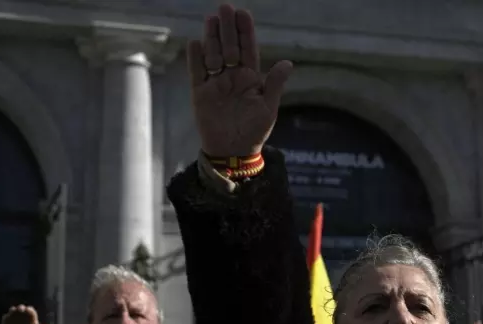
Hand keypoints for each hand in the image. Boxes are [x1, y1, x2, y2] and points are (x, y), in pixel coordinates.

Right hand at [0, 305, 47, 323]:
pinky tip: (5, 318)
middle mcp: (22, 315)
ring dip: (12, 310)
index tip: (28, 309)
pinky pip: (5, 318)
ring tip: (12, 310)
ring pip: (13, 311)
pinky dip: (6, 317)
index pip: (31, 311)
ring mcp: (13, 317)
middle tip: (20, 308)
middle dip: (21, 307)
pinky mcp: (6, 321)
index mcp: (31, 317)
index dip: (29, 310)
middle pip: (22, 308)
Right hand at [187, 4, 291, 156]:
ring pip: (212, 55)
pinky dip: (195, 59)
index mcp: (250, 78)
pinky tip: (195, 43)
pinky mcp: (201, 93)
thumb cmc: (254, 131)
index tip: (243, 13)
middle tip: (224, 7)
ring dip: (212, 38)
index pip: (247, 49)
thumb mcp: (268, 108)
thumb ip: (274, 84)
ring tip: (211, 19)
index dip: (245, 32)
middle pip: (229, 47)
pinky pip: (196, 73)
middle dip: (227, 28)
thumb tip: (288, 63)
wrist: (234, 151)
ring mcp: (215, 83)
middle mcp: (232, 76)